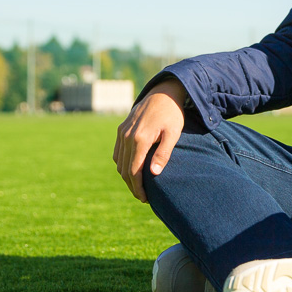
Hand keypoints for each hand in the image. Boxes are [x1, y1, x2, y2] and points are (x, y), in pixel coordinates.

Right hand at [113, 79, 186, 202]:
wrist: (163, 93)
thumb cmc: (172, 114)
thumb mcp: (173, 134)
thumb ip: (163, 154)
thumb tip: (153, 174)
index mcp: (140, 139)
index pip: (134, 171)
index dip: (138, 188)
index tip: (145, 198)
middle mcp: (127, 136)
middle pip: (124, 169)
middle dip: (132, 186)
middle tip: (143, 197)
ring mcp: (122, 132)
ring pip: (118, 162)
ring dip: (126, 176)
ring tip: (138, 186)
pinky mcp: (121, 129)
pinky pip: (117, 152)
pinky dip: (122, 164)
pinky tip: (132, 170)